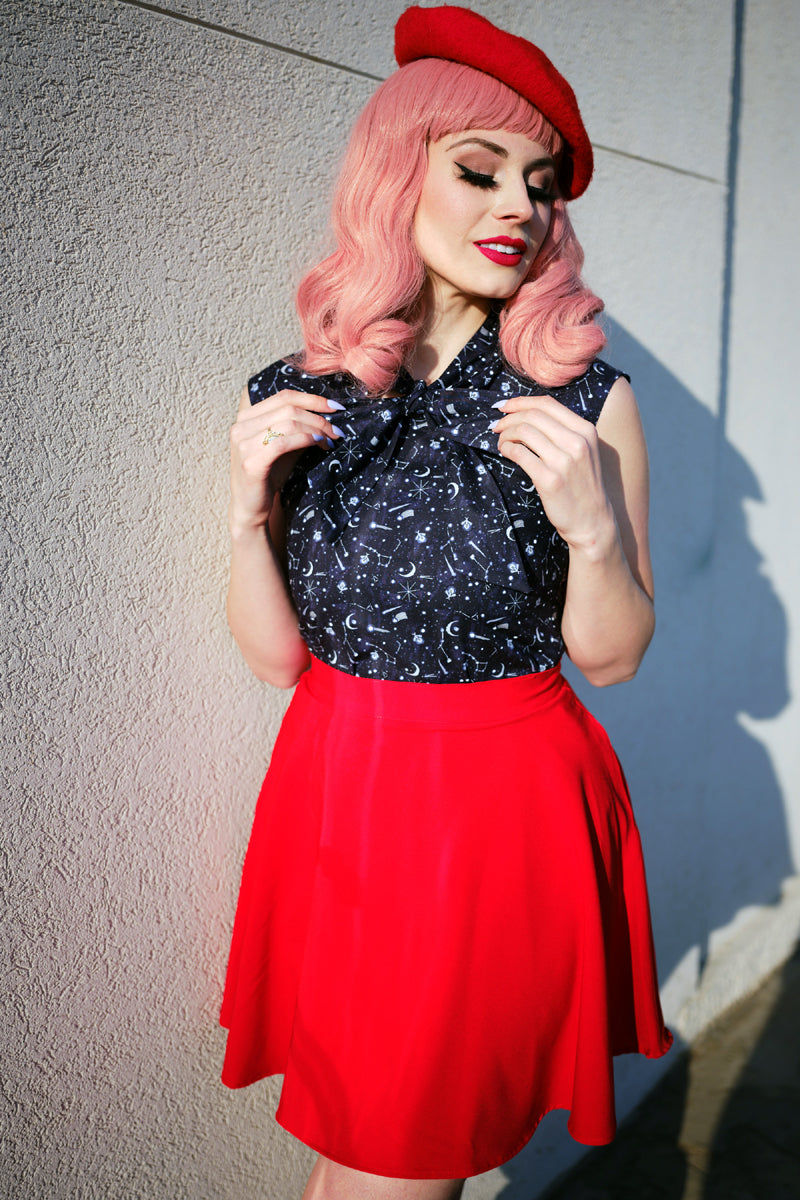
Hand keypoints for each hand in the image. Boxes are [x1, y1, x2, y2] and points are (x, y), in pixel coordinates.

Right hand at [229, 388, 342, 533]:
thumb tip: (328, 413)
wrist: (251, 507)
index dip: (313, 399)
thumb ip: (298, 427)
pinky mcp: (250, 462)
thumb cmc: (270, 475)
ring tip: (331, 440)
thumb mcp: (285, 445)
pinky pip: (283, 443)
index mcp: (247, 417)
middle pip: (288, 408)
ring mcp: (243, 443)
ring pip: (288, 423)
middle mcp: (240, 426)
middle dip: (318, 417)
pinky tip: (319, 444)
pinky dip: (305, 440)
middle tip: (337, 430)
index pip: (284, 396)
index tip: (336, 407)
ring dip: (316, 429)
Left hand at [492, 395, 614, 550]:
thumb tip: (525, 413)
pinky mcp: (550, 479)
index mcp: (586, 430)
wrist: (592, 521)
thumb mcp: (583, 451)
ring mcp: (564, 461)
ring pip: (524, 432)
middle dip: (508, 417)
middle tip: (496, 426)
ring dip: (505, 434)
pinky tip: (506, 452)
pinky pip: (519, 454)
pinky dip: (507, 449)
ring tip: (501, 442)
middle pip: (532, 415)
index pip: (547, 403)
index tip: (504, 406)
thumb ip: (562, 431)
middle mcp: (577, 442)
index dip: (520, 401)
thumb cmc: (582, 485)